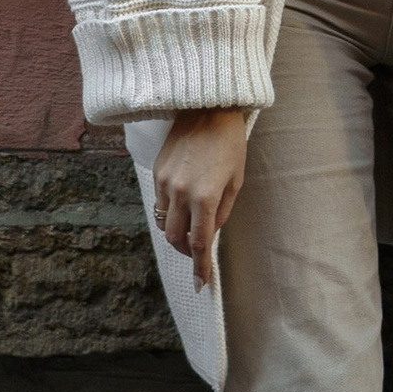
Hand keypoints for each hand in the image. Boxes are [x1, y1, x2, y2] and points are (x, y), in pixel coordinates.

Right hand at [152, 108, 250, 287]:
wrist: (208, 107)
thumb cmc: (230, 143)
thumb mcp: (236, 180)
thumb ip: (223, 212)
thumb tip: (211, 233)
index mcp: (205, 197)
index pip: (200, 243)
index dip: (200, 267)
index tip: (200, 283)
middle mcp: (180, 192)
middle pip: (174, 238)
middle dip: (185, 251)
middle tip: (197, 252)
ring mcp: (164, 181)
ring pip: (162, 222)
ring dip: (175, 231)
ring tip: (190, 227)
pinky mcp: (156, 170)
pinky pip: (159, 201)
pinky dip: (169, 210)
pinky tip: (182, 203)